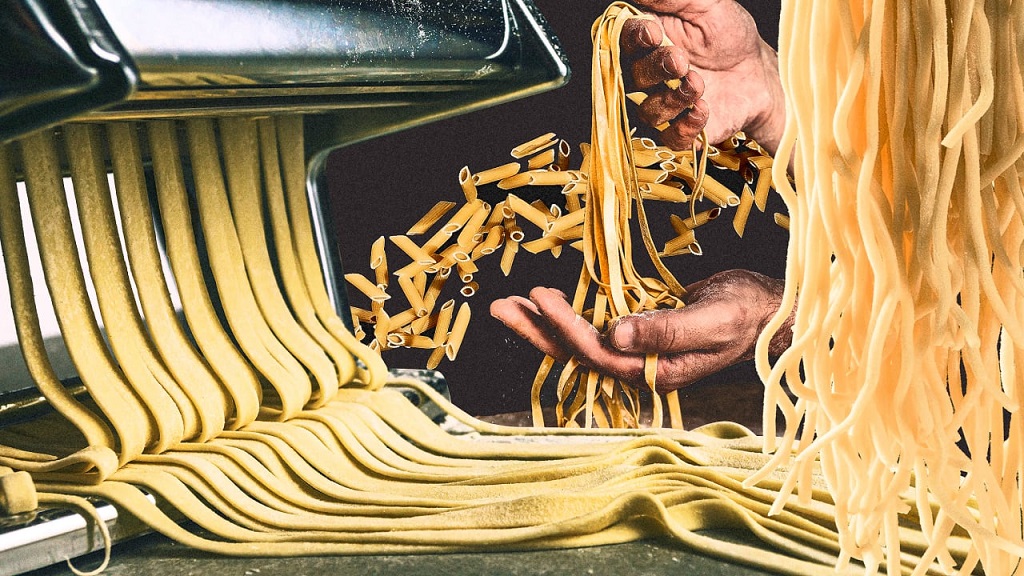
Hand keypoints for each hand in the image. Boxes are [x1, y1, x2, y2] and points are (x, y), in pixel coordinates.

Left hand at [489, 270, 793, 393]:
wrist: (764, 307)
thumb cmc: (744, 314)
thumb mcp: (710, 321)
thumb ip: (664, 330)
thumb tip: (615, 333)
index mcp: (655, 372)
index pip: (598, 354)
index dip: (567, 328)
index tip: (541, 298)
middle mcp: (638, 367)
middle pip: (576, 353)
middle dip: (536, 331)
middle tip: (498, 307)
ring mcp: (635, 351)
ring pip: (580, 340)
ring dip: (544, 323)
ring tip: (509, 305)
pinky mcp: (636, 332)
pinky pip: (594, 326)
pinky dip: (569, 313)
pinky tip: (547, 302)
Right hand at [623, 0, 784, 153]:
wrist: (759, 71)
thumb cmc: (730, 35)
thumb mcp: (708, 5)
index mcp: (649, 40)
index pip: (624, 40)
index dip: (633, 39)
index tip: (653, 33)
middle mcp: (649, 74)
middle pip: (631, 77)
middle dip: (654, 69)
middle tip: (680, 61)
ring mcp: (663, 103)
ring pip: (648, 111)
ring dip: (671, 99)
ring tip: (699, 84)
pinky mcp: (682, 130)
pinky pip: (671, 137)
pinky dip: (685, 126)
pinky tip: (703, 109)